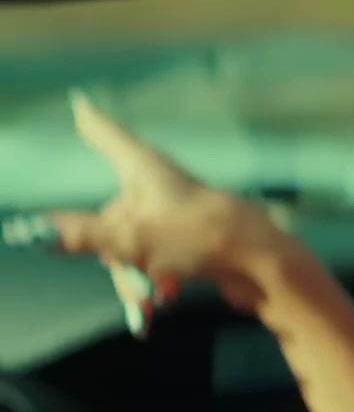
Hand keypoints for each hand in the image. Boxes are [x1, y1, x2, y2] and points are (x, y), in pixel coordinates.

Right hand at [11, 94, 299, 321]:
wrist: (265, 270)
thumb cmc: (198, 240)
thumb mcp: (129, 240)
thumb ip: (80, 236)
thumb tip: (31, 231)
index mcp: (145, 171)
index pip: (110, 138)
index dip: (93, 124)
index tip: (81, 104)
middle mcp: (161, 188)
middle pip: (113, 216)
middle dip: (114, 256)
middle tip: (132, 283)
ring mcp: (178, 217)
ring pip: (134, 245)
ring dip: (135, 277)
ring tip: (149, 302)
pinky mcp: (195, 244)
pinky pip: (158, 262)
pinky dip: (155, 282)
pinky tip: (157, 306)